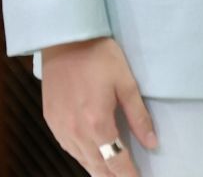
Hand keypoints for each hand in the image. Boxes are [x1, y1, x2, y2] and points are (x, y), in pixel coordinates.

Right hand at [41, 36, 158, 175]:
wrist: (65, 39)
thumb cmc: (98, 56)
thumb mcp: (126, 83)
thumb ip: (138, 116)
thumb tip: (152, 143)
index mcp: (97, 123)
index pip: (116, 161)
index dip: (129, 175)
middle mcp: (75, 131)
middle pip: (97, 167)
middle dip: (113, 176)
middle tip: (127, 176)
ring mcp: (60, 127)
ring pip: (81, 160)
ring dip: (98, 169)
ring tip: (112, 173)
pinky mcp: (50, 120)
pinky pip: (68, 148)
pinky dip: (81, 156)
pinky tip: (91, 155)